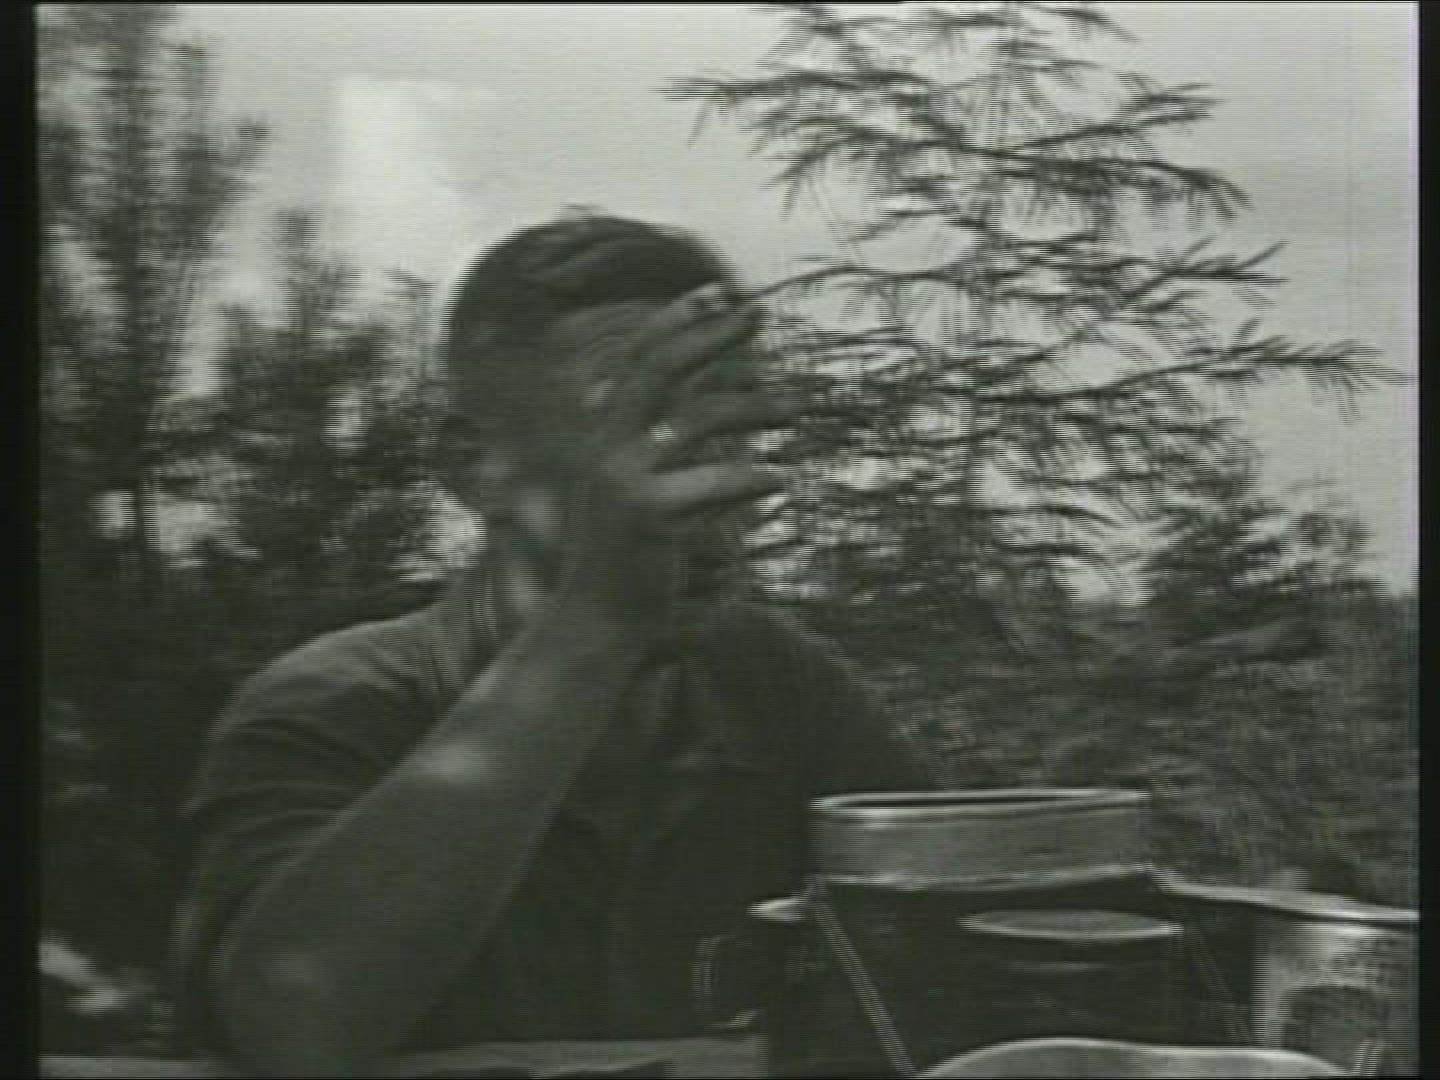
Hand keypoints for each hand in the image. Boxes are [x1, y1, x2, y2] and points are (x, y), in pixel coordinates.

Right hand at [546, 284, 799, 630]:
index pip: (637, 360)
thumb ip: (669, 449)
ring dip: (753, 406)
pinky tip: (780, 482)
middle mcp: (606, 447)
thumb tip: (720, 406)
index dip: (676, 321)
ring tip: (796, 409)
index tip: (718, 293)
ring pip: (698, 419)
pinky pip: (713, 484)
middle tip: (759, 313)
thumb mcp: (642, 493)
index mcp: (603, 436)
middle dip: (711, 335)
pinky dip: (750, 479)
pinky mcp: (647, 516)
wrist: (595, 623)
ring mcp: (623, 479)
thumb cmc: (628, 560)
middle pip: (661, 369)